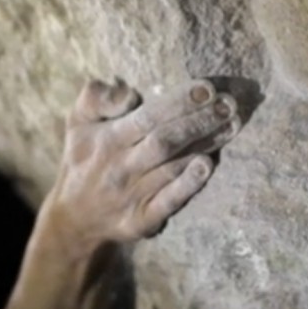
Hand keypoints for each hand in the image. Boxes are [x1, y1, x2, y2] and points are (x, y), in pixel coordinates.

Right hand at [39, 77, 239, 253]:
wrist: (74, 219)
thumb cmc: (83, 160)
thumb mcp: (77, 123)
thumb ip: (96, 97)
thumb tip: (129, 93)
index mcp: (107, 140)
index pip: (148, 117)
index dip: (179, 101)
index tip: (207, 87)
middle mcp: (120, 167)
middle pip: (165, 140)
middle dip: (200, 120)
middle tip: (230, 103)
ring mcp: (132, 196)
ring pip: (172, 167)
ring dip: (205, 146)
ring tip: (233, 125)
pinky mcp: (142, 220)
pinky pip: (168, 202)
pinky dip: (188, 185)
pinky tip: (208, 166)